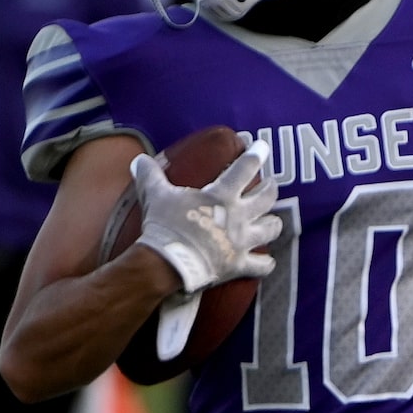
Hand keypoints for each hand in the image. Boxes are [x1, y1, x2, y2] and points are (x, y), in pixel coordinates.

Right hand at [133, 138, 281, 294]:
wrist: (167, 263)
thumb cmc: (164, 225)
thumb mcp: (155, 195)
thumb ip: (150, 175)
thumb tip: (138, 160)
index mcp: (222, 195)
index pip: (246, 167)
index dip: (257, 154)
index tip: (262, 147)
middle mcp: (239, 216)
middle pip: (267, 197)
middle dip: (270, 188)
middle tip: (269, 184)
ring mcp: (242, 242)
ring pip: (272, 229)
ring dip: (273, 223)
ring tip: (272, 220)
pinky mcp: (239, 265)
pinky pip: (262, 266)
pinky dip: (265, 264)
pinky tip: (266, 262)